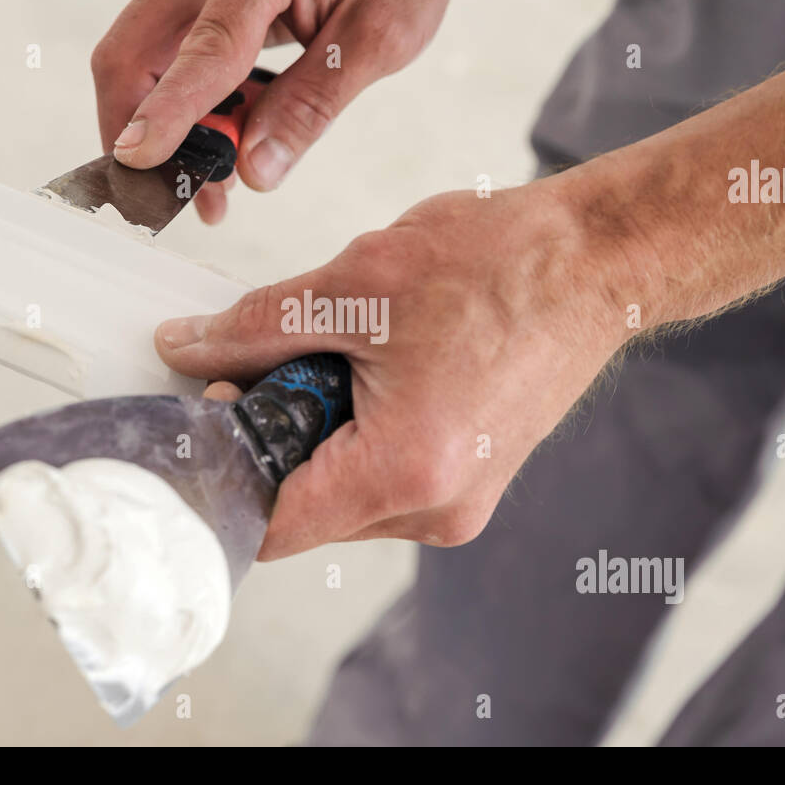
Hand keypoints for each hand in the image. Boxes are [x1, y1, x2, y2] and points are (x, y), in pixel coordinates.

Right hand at [91, 0, 484, 223]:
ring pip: (142, 59)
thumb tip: (254, 171)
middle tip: (168, 197)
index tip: (138, 163)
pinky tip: (221, 143)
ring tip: (209, 187)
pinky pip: (170, 54)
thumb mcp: (376, 42)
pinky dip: (184, 105)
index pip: (202, 51)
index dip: (168, 115)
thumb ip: (310, 107)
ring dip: (162, 127)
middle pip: (132, 53)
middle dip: (137, 131)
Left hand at [153, 179, 639, 558]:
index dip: (222, 469)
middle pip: (303, 511)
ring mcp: (457, 503)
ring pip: (339, 495)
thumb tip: (186, 348)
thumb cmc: (504, 266)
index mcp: (404, 472)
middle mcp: (435, 510)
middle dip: (269, 439)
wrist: (598, 261)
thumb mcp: (357, 285)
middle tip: (274, 359)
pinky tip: (374, 370)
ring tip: (345, 355)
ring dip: (314, 432)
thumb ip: (255, 328)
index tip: (209, 408)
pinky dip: (355, 432)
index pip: (270, 523)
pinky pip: (380, 478)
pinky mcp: (468, 482)